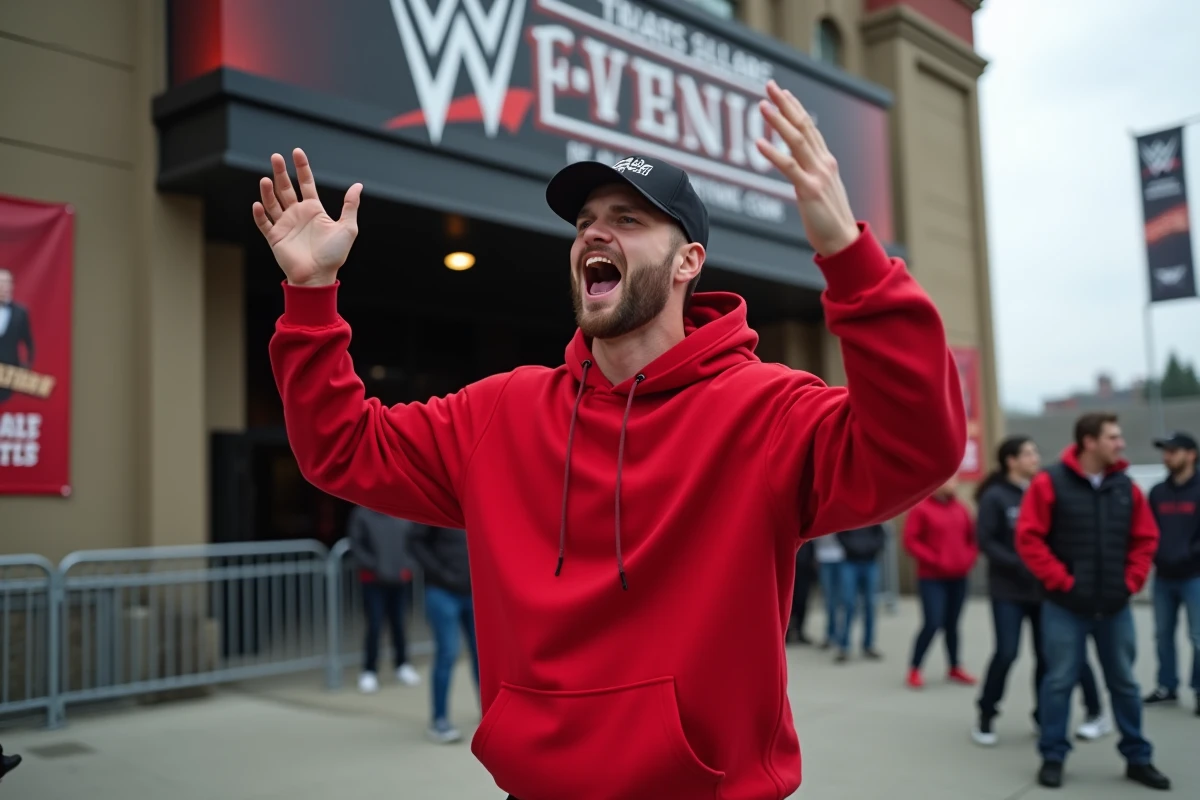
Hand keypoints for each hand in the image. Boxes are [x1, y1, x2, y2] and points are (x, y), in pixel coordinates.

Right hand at [252, 148, 362, 286]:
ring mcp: (285, 225)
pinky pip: (264, 223)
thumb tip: (358, 186)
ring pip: (273, 202)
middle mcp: (297, 214)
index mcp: (314, 210)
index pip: (305, 183)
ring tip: (266, 179)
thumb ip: (350, 206)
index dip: (301, 167)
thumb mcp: (347, 228)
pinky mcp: (275, 237)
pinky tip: (258, 203)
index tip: (297, 152)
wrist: (319, 276)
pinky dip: (259, 213)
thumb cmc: (334, 254)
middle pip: (286, 188)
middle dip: (281, 172)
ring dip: (268, 191)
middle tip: (276, 156)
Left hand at [755, 81, 859, 256]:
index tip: (783, 92)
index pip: (810, 128)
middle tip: (770, 85)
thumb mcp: (822, 190)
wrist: (843, 241)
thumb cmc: (829, 219)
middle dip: (785, 104)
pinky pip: (789, 167)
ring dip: (778, 121)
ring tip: (762, 105)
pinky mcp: (809, 190)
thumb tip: (797, 165)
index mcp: (826, 162)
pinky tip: (758, 143)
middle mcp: (823, 163)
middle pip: (803, 126)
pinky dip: (773, 153)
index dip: (796, 109)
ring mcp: (817, 175)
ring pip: (796, 141)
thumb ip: (811, 174)